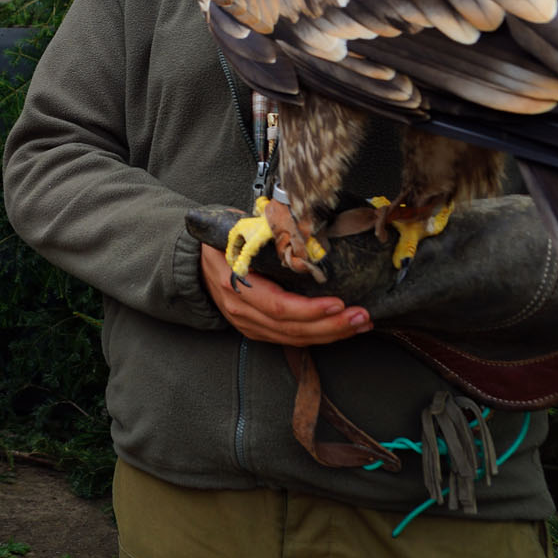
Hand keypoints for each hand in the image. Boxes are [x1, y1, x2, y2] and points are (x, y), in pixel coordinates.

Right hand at [200, 244, 371, 345]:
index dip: (309, 309)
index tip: (338, 303)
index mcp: (235, 282)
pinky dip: (317, 335)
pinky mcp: (256, 330)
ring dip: (330, 334)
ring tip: (360, 324)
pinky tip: (340, 329)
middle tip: (361, 317)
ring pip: (292, 338)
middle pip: (289, 327)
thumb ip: (267, 229)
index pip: (277, 305)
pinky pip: (289, 339)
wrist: (196, 260)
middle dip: (330, 325)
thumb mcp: (238, 228)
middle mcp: (241, 309)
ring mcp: (247, 323)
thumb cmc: (222, 240)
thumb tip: (303, 218)